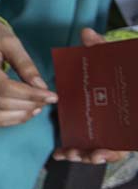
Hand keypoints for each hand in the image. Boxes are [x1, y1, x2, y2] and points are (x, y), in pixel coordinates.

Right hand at [0, 17, 56, 127]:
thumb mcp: (10, 42)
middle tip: (48, 98)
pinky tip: (26, 110)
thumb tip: (41, 87)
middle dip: (29, 103)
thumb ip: (25, 65)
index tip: (51, 95)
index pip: (2, 87)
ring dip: (21, 114)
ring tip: (38, 106)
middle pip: (0, 102)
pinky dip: (12, 118)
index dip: (29, 94)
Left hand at [54, 27, 132, 164]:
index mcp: (128, 114)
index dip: (114, 150)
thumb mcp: (116, 58)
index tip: (98, 153)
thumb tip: (87, 33)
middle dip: (95, 155)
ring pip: (99, 150)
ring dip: (83, 154)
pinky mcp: (97, 130)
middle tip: (78, 155)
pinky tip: (59, 152)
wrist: (126, 72)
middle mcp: (122, 125)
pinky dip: (75, 150)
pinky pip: (88, 144)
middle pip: (113, 149)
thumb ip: (102, 47)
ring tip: (66, 154)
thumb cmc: (124, 68)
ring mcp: (110, 129)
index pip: (126, 141)